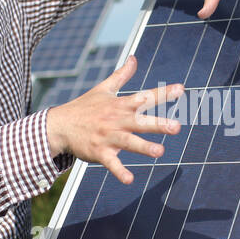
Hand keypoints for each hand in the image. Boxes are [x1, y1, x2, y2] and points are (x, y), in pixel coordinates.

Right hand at [46, 55, 182, 183]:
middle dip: (158, 124)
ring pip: (128, 142)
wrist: (59, 125)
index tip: (181, 89)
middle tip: (176, 127)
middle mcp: (116, 120)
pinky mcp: (98, 152)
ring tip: (159, 152)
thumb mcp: (103, 89)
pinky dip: (119, 171)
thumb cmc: (84, 107)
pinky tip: (129, 180)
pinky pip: (110, 163)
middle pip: (139, 121)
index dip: (163, 93)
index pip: (144, 97)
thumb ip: (121, 75)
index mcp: (120, 105)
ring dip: (143, 147)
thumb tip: (134, 58)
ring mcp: (107, 136)